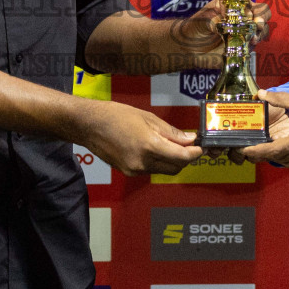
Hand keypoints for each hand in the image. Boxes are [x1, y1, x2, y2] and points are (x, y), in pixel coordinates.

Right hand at [76, 100, 203, 175]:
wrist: (89, 125)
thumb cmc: (115, 115)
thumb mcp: (147, 117)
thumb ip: (170, 132)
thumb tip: (188, 139)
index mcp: (149, 145)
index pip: (181, 157)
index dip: (194, 154)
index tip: (200, 148)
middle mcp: (142, 162)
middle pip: (175, 167)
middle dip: (185, 158)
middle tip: (188, 145)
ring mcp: (134, 169)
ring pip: (163, 170)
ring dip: (171, 160)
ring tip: (170, 144)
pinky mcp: (128, 172)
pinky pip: (150, 169)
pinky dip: (157, 162)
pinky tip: (153, 148)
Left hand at [176, 0, 272, 49]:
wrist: (189, 48)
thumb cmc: (194, 27)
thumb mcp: (201, 20)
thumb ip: (212, 21)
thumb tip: (222, 24)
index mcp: (233, 5)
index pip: (250, 1)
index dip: (253, 5)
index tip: (249, 13)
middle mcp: (242, 17)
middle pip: (262, 13)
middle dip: (262, 17)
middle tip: (257, 24)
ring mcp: (245, 31)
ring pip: (262, 29)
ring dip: (261, 32)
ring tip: (254, 37)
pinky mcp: (244, 46)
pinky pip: (255, 43)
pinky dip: (255, 43)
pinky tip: (250, 44)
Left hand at [240, 89, 288, 167]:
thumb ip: (284, 99)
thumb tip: (263, 94)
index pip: (275, 150)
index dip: (258, 152)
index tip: (246, 151)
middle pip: (282, 160)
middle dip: (265, 156)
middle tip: (252, 150)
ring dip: (278, 159)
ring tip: (266, 150)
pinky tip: (287, 150)